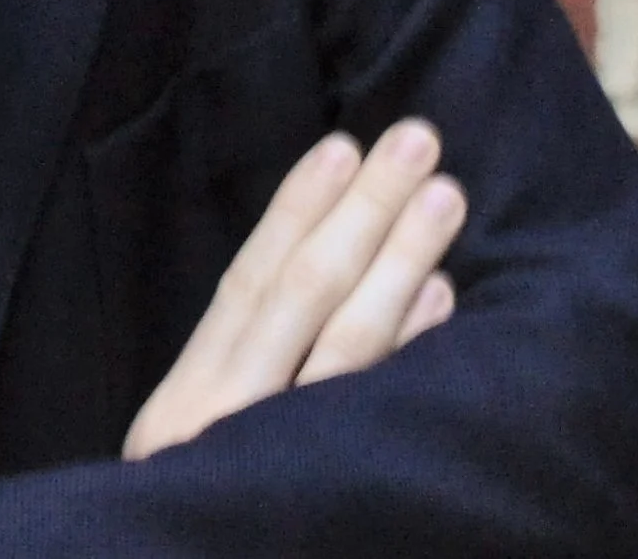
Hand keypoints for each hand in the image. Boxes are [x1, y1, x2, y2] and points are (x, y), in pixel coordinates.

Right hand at [121, 117, 465, 459]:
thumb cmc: (209, 499)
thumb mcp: (201, 434)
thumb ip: (246, 363)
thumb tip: (320, 255)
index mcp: (193, 392)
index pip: (247, 283)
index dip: (295, 210)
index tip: (340, 146)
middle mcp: (229, 416)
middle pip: (304, 295)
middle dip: (363, 209)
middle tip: (416, 139)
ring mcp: (283, 456)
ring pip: (348, 342)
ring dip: (400, 259)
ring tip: (444, 196)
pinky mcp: (332, 491)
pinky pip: (380, 407)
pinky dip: (411, 347)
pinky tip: (442, 296)